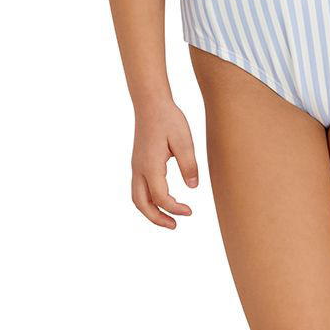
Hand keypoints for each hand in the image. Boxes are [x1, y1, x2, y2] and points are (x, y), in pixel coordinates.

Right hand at [130, 100, 200, 227]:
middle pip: (141, 203)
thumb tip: (193, 187)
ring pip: (137, 197)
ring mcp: (136, 166)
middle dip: (156, 218)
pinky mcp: (138, 163)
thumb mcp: (184, 141)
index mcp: (150, 165)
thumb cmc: (168, 119)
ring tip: (169, 218)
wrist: (151, 104)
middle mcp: (139, 168)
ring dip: (151, 211)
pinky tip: (163, 200)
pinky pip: (139, 188)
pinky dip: (149, 200)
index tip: (190, 211)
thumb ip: (189, 165)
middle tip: (175, 226)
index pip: (161, 197)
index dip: (175, 208)